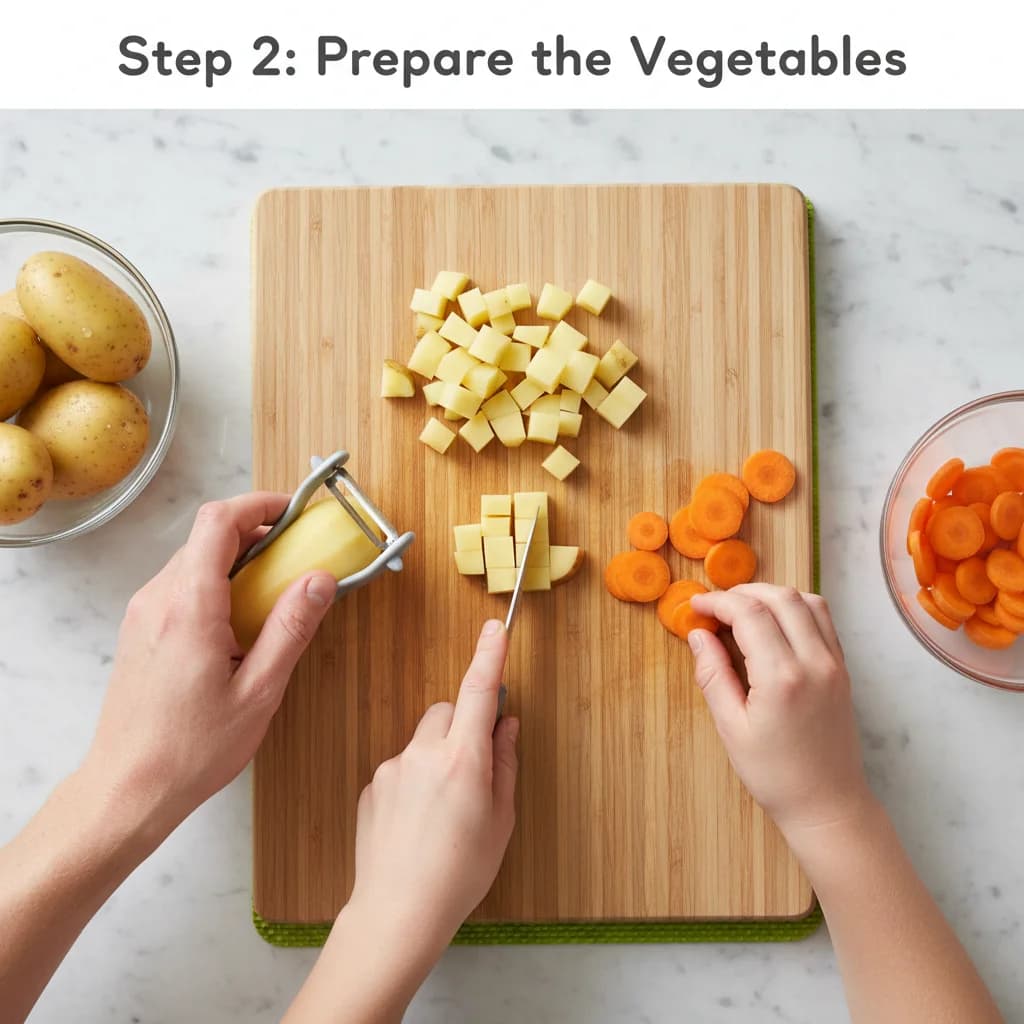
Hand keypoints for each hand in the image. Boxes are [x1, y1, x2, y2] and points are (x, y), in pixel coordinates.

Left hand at [82, 493, 336, 843]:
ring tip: (275, 594)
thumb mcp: (258, 692)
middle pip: (207, 536)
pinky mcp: (140, 629)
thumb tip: (320, 580)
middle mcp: (158, 600)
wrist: (127, 788)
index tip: (294, 512)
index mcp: (188, 608)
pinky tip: (241, 622)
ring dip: (237, 560)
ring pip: (194, 559)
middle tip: (297, 556)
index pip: (218, 522)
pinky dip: (217, 583)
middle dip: (256, 533)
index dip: (259, 504)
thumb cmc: (191, 750)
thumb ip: (291, 629)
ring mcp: (143, 613)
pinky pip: (181, 585)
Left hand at [346, 620, 518, 952]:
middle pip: (446, 711)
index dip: (489, 656)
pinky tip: (417, 823)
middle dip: (462, 726)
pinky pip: (400, 767)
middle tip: (473, 769)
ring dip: (436, 758)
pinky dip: (413, 782)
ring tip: (441, 812)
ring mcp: (391, 768)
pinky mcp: (370, 785)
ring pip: (422, 742)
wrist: (398, 910)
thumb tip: (505, 724)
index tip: (494, 628)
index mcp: (463, 760)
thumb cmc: (460, 872)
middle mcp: (423, 754)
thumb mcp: (500, 820)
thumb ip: (504, 763)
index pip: (478, 692)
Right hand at [687, 584, 872, 839]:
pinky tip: (774, 623)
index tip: (696, 606)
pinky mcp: (843, 669)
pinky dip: (796, 607)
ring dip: (772, 594)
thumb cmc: (775, 775)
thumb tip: (698, 635)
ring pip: (807, 600)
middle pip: (780, 597)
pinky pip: (823, 619)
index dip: (718, 602)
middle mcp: (814, 662)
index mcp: (782, 678)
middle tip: (716, 606)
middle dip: (743, 593)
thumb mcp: (731, 728)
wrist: (828, 804)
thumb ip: (713, 675)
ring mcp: (834, 664)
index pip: (749, 614)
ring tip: (743, 609)